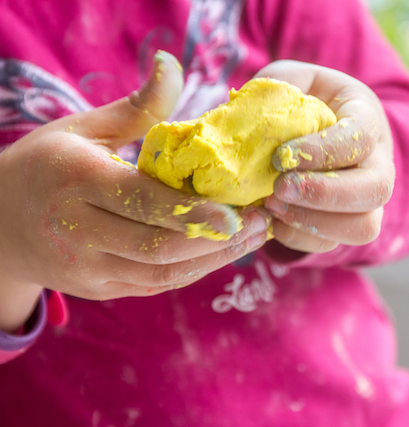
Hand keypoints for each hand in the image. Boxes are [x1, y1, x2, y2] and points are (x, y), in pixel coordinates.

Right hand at [0, 52, 268, 330]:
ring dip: (214, 260)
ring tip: (253, 238)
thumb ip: (135, 108)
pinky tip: (223, 252)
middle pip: (156, 245)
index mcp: (74, 181)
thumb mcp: (82, 129)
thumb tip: (173, 64)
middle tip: (260, 222)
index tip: (238, 212)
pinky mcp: (100, 289)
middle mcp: (77, 231)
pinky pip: (154, 285)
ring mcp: (87, 267)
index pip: (140, 201)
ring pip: (161, 274)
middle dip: (216, 240)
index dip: (192, 212)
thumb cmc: (46, 165)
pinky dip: (193, 271)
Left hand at [257, 60, 394, 257]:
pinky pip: (332, 244)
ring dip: (314, 223)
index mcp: (368, 118)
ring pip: (363, 227)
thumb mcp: (294, 80)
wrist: (322, 130)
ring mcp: (367, 200)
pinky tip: (272, 220)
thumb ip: (278, 86)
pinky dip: (298, 238)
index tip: (281, 156)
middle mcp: (378, 163)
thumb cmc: (306, 101)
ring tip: (271, 206)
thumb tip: (248, 110)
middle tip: (279, 188)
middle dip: (324, 194)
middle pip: (376, 190)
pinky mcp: (346, 225)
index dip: (323, 152)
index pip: (361, 139)